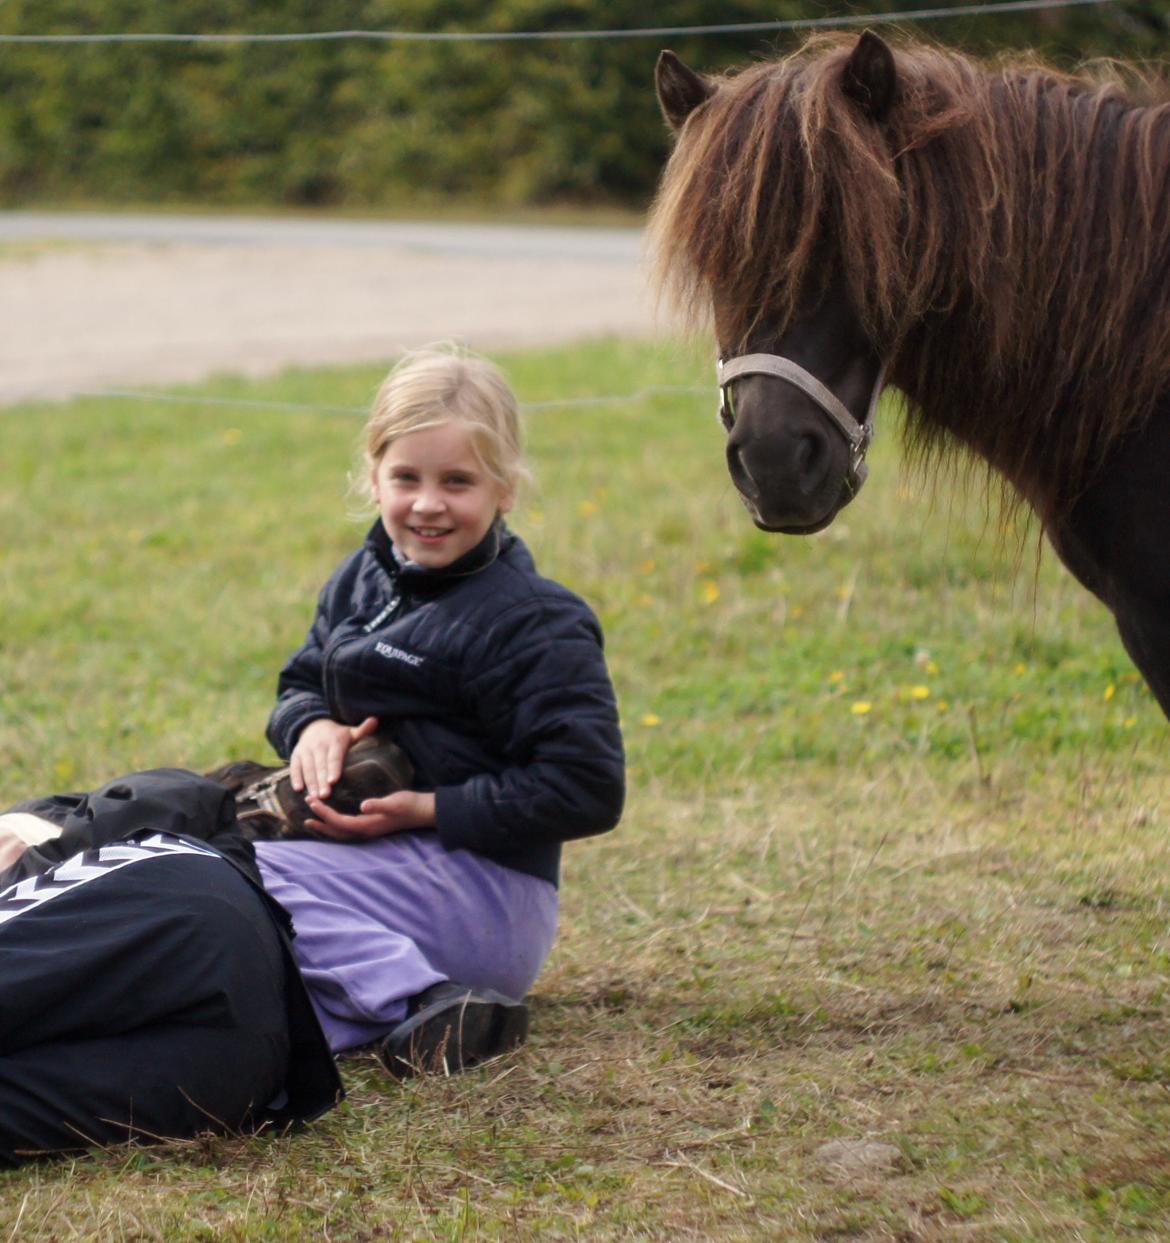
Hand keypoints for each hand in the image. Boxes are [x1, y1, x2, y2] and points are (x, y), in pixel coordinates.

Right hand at [289, 715, 377, 799]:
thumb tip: (375, 720)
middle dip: (321, 781)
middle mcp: (319, 746)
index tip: (333, 781)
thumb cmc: (338, 735)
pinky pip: (295, 767)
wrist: (314, 725)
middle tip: (324, 796)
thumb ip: (363, 730)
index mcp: (334, 742)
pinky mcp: (296, 755)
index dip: (333, 769)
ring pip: (307, 768)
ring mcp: (306, 750)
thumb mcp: (350, 732)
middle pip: (320, 766)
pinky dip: (295, 777)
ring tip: (314, 797)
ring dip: (310, 783)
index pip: (334, 757)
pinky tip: (298, 789)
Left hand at [303, 790, 436, 841]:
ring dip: (325, 826)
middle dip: (320, 821)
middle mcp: (365, 832)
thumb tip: (363, 805)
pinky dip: (335, 825)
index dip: (324, 813)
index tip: (312, 801)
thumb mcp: (394, 802)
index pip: (339, 822)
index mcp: (367, 825)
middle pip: (336, 831)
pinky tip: (332, 819)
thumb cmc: (409, 805)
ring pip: (340, 833)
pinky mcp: (371, 826)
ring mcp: (368, 831)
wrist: (423, 812)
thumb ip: (379, 805)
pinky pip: (347, 829)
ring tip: (310, 819)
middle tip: (306, 807)